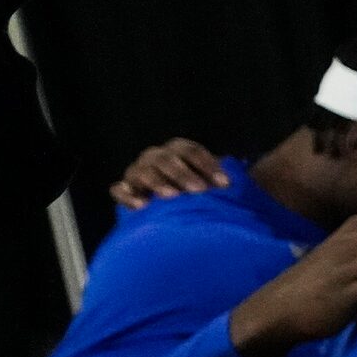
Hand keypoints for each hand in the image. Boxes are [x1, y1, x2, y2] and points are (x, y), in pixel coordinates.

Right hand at [111, 138, 227, 209]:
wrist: (176, 202)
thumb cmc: (200, 192)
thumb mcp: (212, 184)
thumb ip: (220, 183)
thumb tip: (238, 189)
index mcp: (179, 151)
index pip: (191, 151)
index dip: (208, 164)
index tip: (225, 183)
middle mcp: (156, 157)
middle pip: (166, 159)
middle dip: (183, 174)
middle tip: (200, 191)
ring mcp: (138, 171)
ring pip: (143, 171)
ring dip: (158, 183)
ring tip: (172, 197)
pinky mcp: (126, 189)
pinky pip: (118, 190)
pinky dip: (127, 196)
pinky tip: (142, 206)